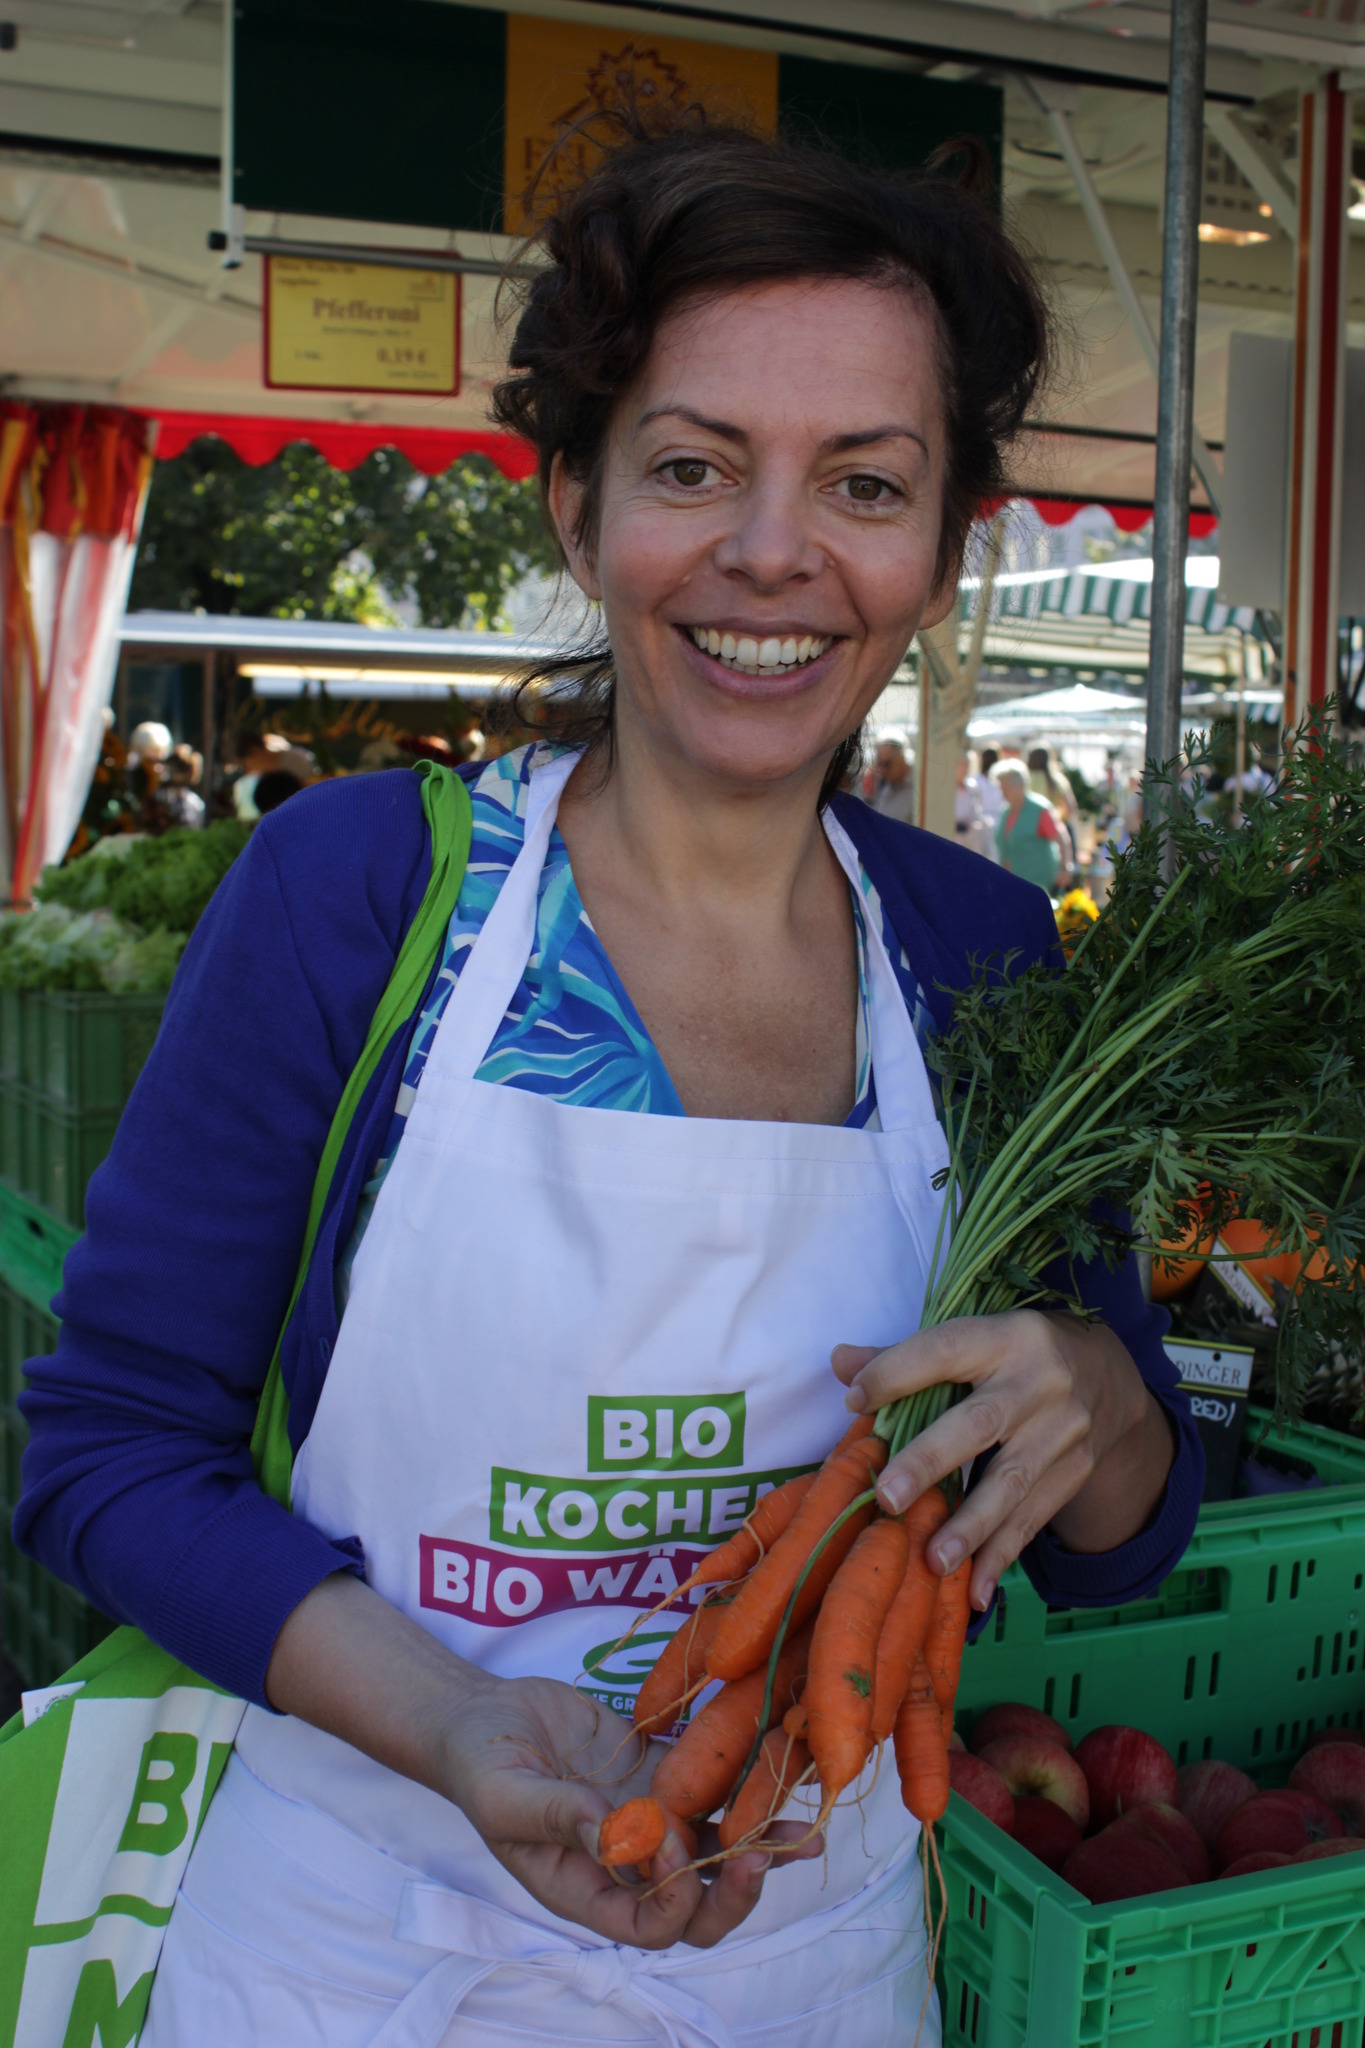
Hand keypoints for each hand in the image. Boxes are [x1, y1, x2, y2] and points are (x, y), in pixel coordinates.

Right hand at [266, 1574, 819, 1951]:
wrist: (483, 1714)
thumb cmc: (480, 1764)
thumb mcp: (505, 1794)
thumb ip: (559, 1816)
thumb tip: (619, 1837)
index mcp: (585, 1890)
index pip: (648, 1926)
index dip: (673, 1900)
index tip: (672, 1848)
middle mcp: (626, 1868)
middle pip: (696, 1909)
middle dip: (734, 1894)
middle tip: (761, 1859)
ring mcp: (649, 1822)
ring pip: (717, 1854)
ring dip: (763, 1847)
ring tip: (809, 1834)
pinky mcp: (660, 1775)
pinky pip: (713, 1793)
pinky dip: (748, 1790)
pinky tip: (783, 1772)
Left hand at [832, 1312, 1174, 1612]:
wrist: (1110, 1375)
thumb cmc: (1018, 1355)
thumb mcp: (978, 1338)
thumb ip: (908, 1355)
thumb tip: (841, 1362)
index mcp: (1006, 1337)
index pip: (945, 1350)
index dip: (897, 1373)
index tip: (854, 1400)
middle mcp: (1041, 1381)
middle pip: (981, 1424)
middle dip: (931, 1461)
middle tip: (888, 1498)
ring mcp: (1065, 1430)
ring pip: (1013, 1482)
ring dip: (971, 1527)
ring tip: (933, 1560)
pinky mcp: (1077, 1470)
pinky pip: (1035, 1518)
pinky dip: (1001, 1556)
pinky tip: (973, 1591)